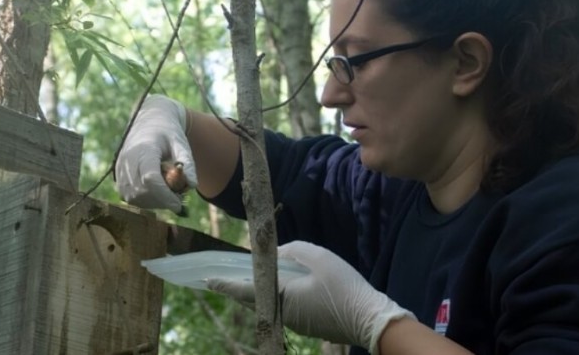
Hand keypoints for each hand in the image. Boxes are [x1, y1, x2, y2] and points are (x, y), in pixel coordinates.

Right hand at [115, 95, 197, 213]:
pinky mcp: (118, 177)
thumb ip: (188, 164)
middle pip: (142, 191)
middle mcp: (128, 159)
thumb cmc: (168, 133)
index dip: (164, 195)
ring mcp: (120, 169)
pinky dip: (145, 200)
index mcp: (144, 149)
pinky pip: (130, 197)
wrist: (149, 122)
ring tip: (166, 189)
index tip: (178, 204)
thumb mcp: (182, 144)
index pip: (150, 178)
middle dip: (161, 200)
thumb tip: (192, 185)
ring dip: (153, 202)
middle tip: (177, 197)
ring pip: (134, 198)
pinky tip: (156, 190)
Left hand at [207, 241, 413, 353]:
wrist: (371, 320)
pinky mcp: (306, 326)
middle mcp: (282, 314)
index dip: (225, 284)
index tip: (207, 280)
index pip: (245, 290)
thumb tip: (278, 254)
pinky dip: (276, 297)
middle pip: (254, 300)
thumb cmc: (344, 287)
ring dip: (259, 292)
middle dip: (239, 288)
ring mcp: (294, 323)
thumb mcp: (319, 258)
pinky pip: (282, 309)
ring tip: (252, 277)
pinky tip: (282, 286)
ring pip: (268, 305)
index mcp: (282, 297)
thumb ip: (294, 251)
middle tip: (225, 277)